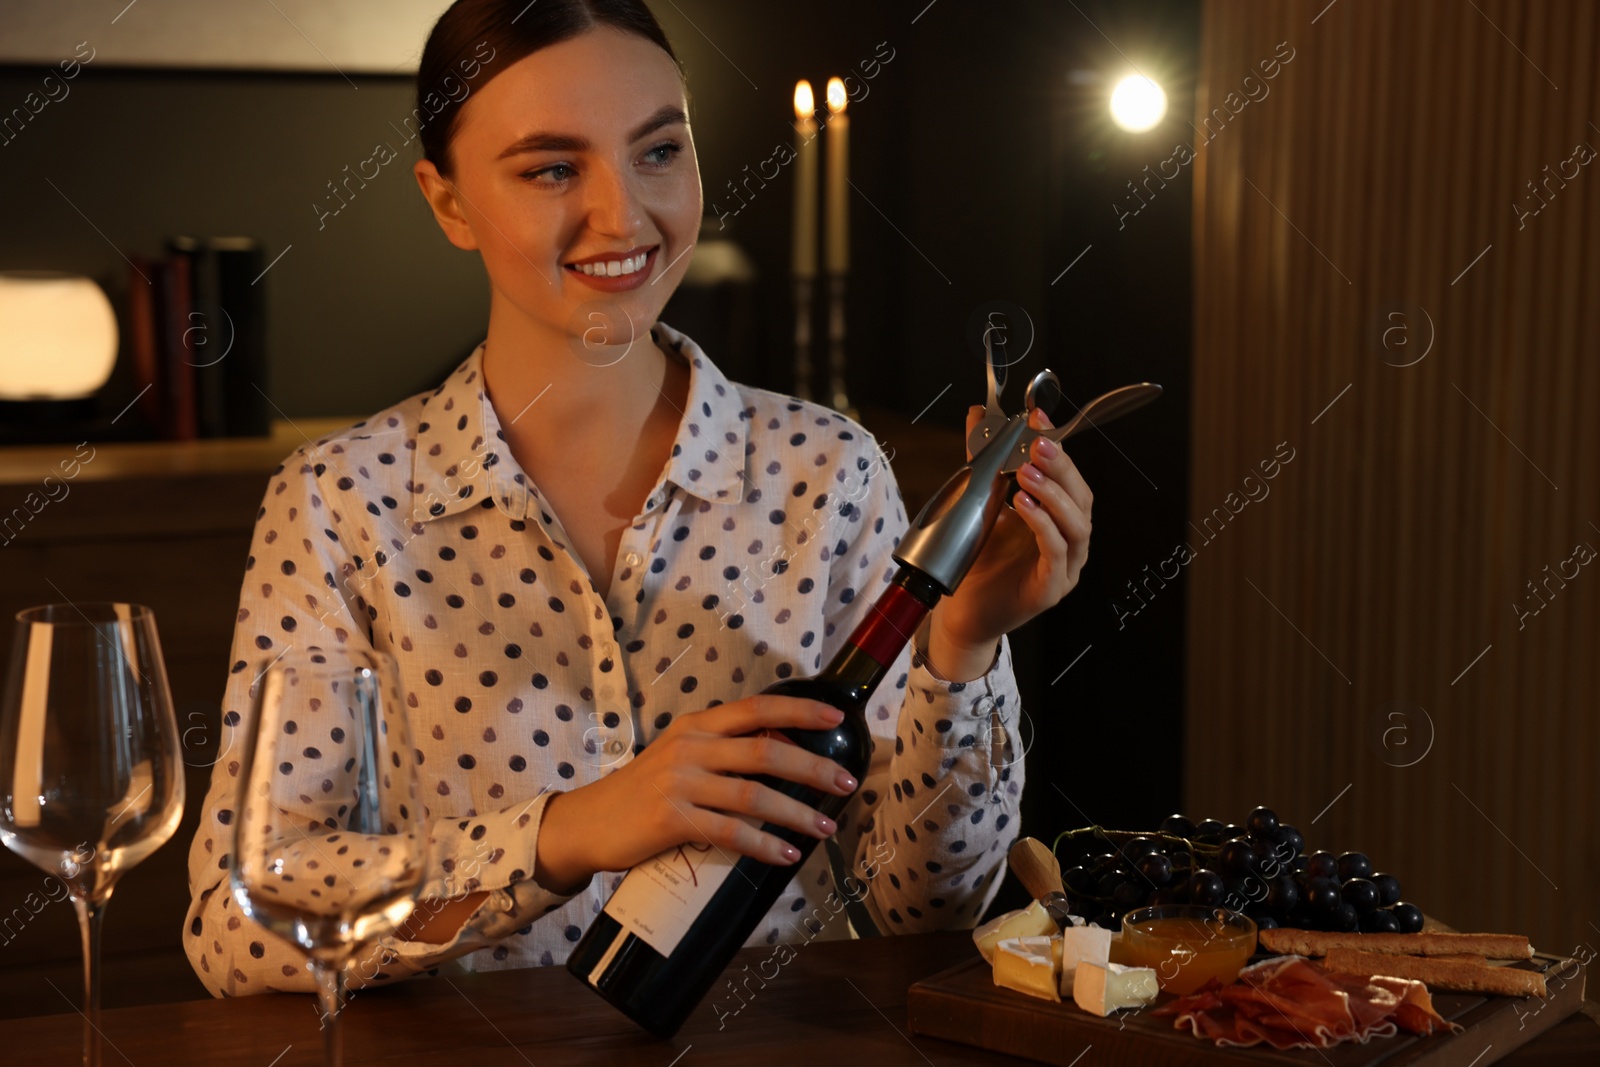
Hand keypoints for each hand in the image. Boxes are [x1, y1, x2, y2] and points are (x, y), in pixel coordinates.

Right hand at [533, 696, 859, 890]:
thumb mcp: (682, 757)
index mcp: (696, 725)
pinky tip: (785, 854)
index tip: (836, 719)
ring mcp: (680, 783)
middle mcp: (690, 747)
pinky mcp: (671, 820)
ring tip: (826, 828)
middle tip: (847, 783)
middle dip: (812, 768)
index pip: (756, 709)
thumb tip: (784, 755)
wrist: (588, 824)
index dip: (799, 712)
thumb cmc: (643, 792)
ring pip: (753, 795)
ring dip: (796, 813)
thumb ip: (724, 751)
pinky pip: (729, 832)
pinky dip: (762, 845)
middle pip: (765, 751)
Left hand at [929, 405, 1092, 657]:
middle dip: (1062, 467)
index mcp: (1059, 520)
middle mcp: (1069, 544)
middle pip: (1082, 499)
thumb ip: (982, 460)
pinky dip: (1043, 526)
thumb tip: (977, 415)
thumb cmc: (977, 560)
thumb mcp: (980, 502)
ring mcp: (1065, 569)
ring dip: (1054, 495)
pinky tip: (1023, 506)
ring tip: (1027, 473)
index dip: (1059, 447)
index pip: (1070, 478)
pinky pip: (1056, 554)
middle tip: (1038, 443)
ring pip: (1076, 526)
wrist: (960, 613)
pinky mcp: (1050, 591)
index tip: (1038, 417)